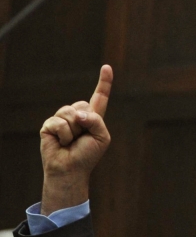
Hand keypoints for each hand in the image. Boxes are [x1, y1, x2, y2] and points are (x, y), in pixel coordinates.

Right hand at [39, 65, 112, 214]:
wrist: (71, 169)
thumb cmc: (88, 155)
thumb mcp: (102, 137)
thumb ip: (96, 120)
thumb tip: (77, 113)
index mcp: (93, 117)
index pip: (100, 97)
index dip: (104, 82)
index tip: (107, 67)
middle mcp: (77, 115)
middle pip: (83, 104)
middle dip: (85, 122)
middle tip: (81, 138)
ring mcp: (62, 119)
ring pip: (70, 112)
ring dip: (74, 130)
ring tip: (71, 141)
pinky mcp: (49, 125)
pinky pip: (59, 123)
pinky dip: (63, 135)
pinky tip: (61, 143)